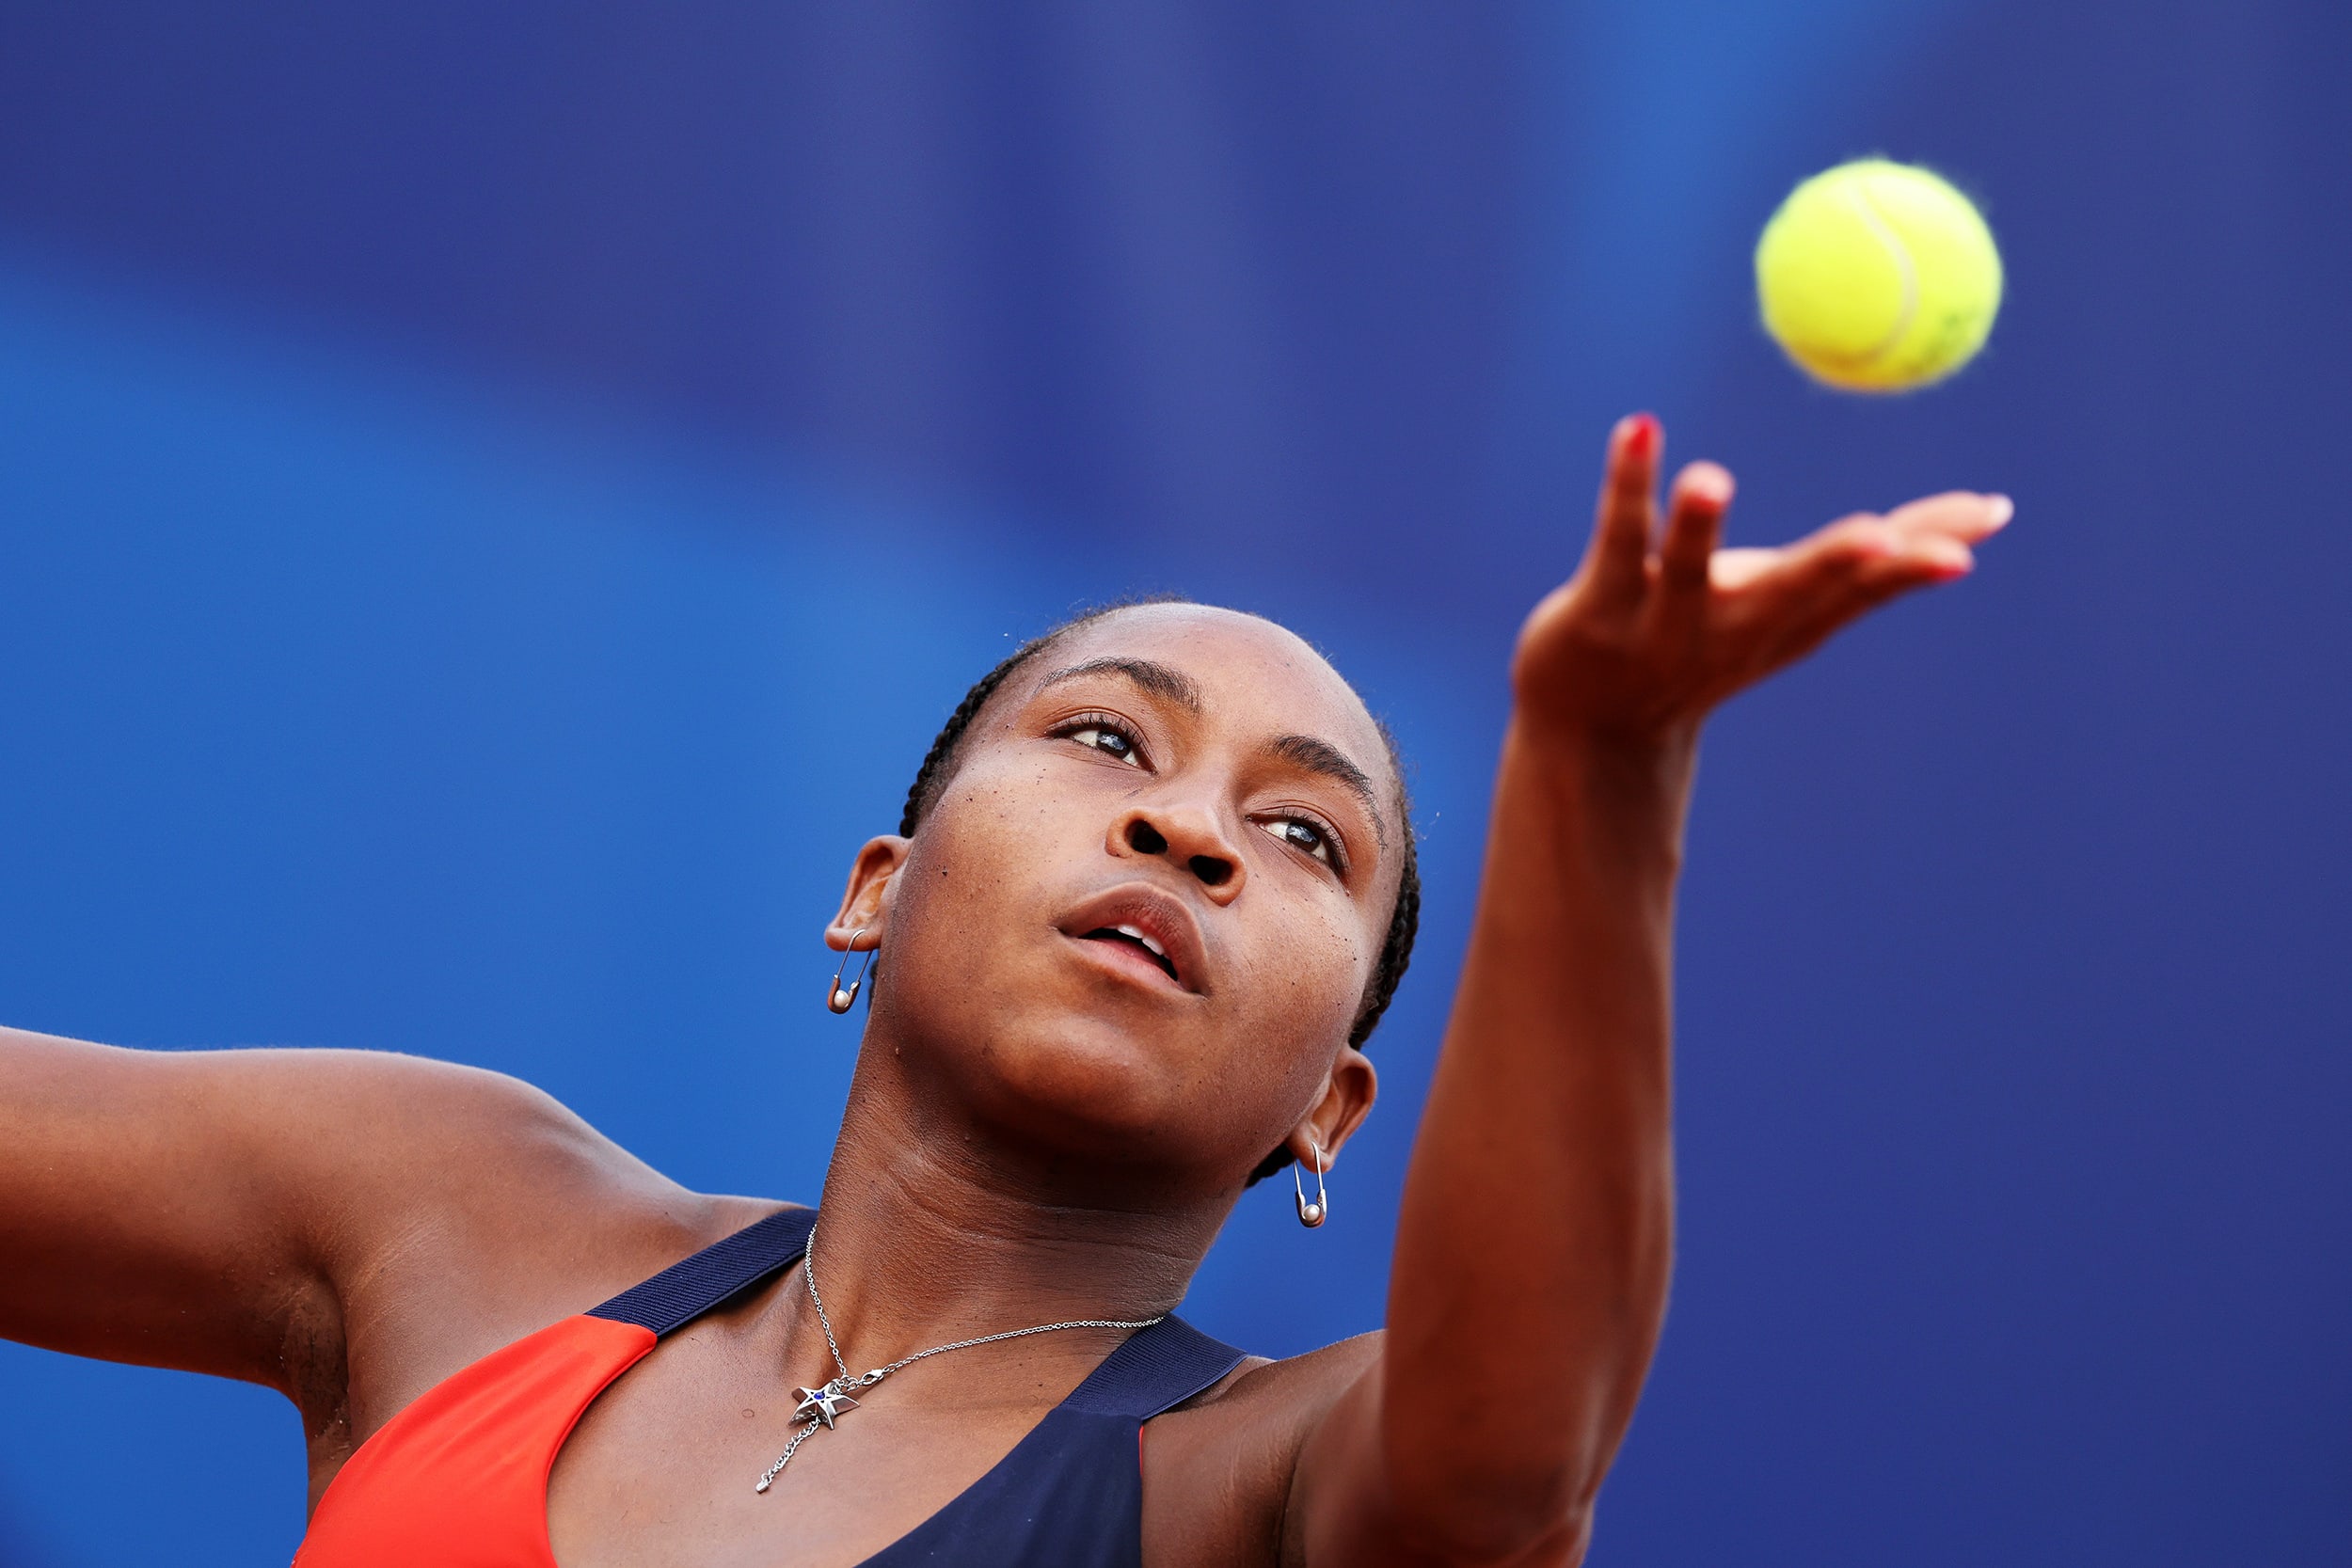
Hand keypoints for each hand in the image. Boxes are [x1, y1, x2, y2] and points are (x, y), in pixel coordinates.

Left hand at [1513, 413, 2009, 746]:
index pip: (1866, 585)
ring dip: (1699, 524)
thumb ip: (1882, 563)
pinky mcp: (1596, 607)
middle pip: (1791, 593)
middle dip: (1836, 566)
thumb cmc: (1709, 644)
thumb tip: (1996, 513)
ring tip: (1711, 477)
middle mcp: (1736, 628)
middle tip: (1879, 537)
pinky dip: (1627, 481)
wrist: (1595, 731)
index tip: (1984, 522)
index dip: (1921, 552)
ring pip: (1685, 571)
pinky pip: (1615, 537)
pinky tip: (1637, 430)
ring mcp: (1662, 623)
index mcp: (1792, 623)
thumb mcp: (1799, 609)